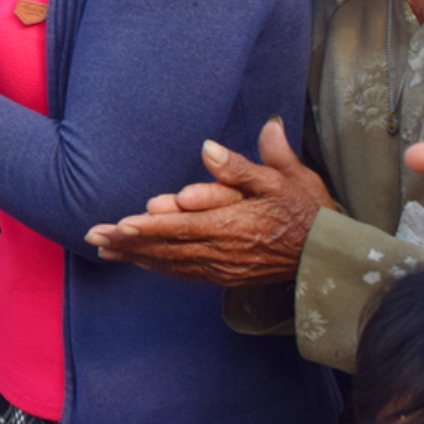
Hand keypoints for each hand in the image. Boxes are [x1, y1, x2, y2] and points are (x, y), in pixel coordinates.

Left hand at [85, 119, 338, 284]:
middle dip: (129, 242)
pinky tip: (137, 261)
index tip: (121, 223)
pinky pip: (185, 273)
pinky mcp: (225, 276)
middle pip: (168, 247)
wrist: (330, 256)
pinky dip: (158, 268)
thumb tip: (209, 147)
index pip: (183, 226)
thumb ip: (242, 166)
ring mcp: (223, 267)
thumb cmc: (305, 210)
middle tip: (94, 236)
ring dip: (136, 256)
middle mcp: (224, 250)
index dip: (150, 226)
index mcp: (235, 224)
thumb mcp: (283, 179)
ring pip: (172, 263)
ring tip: (103, 249)